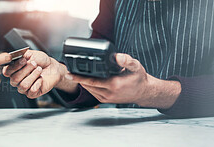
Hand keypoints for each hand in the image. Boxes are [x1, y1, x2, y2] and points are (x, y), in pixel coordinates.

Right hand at [3, 50, 77, 98]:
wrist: (53, 67)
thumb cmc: (42, 61)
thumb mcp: (31, 54)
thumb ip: (22, 55)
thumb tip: (16, 57)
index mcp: (14, 70)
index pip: (6, 72)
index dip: (14, 67)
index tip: (24, 60)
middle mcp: (17, 80)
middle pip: (14, 79)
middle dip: (26, 70)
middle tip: (34, 64)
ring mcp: (24, 88)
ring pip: (23, 85)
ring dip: (33, 76)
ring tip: (39, 70)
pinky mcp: (32, 93)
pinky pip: (31, 91)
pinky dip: (37, 83)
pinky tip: (41, 79)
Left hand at [66, 53, 180, 108]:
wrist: (144, 92)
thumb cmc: (139, 79)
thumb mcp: (136, 66)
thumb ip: (126, 60)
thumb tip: (117, 56)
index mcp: (114, 84)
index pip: (92, 80)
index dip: (79, 77)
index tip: (69, 73)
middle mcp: (109, 93)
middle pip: (87, 85)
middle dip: (77, 78)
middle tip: (69, 71)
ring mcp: (106, 98)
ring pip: (89, 90)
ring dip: (82, 83)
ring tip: (75, 74)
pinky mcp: (105, 100)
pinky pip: (93, 93)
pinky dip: (88, 87)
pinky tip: (85, 80)